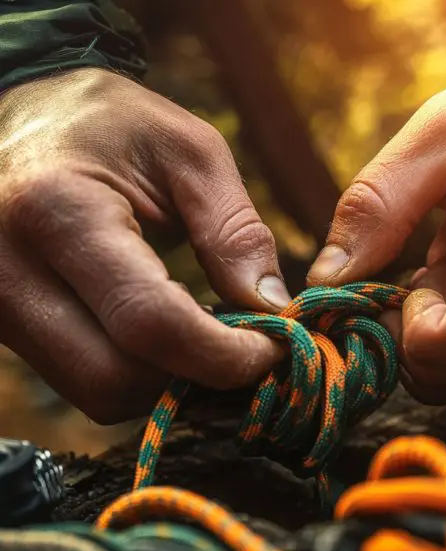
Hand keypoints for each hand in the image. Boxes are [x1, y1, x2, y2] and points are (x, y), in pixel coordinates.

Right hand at [0, 68, 289, 423]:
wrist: (27, 116)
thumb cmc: (113, 122)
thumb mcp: (189, 153)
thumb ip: (234, 231)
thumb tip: (272, 309)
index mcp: (57, 210)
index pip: (149, 322)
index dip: (222, 355)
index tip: (271, 350)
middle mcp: (9, 270)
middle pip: (117, 377)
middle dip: (196, 376)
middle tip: (245, 346)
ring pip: (98, 392)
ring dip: (167, 380)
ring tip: (207, 335)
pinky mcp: (6, 323)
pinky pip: (83, 380)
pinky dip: (138, 373)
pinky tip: (167, 334)